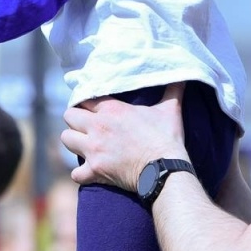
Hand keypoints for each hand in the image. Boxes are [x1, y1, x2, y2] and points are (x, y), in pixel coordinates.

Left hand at [60, 84, 189, 189]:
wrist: (165, 169)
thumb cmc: (167, 138)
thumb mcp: (170, 109)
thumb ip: (173, 91)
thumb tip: (184, 77)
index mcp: (111, 110)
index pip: (85, 99)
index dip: (88, 104)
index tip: (93, 110)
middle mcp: (97, 127)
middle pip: (69, 116)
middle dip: (76, 121)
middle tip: (86, 127)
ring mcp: (93, 150)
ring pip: (66, 140)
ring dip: (74, 143)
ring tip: (85, 146)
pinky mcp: (94, 171)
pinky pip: (75, 173)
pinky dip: (81, 174)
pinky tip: (90, 171)